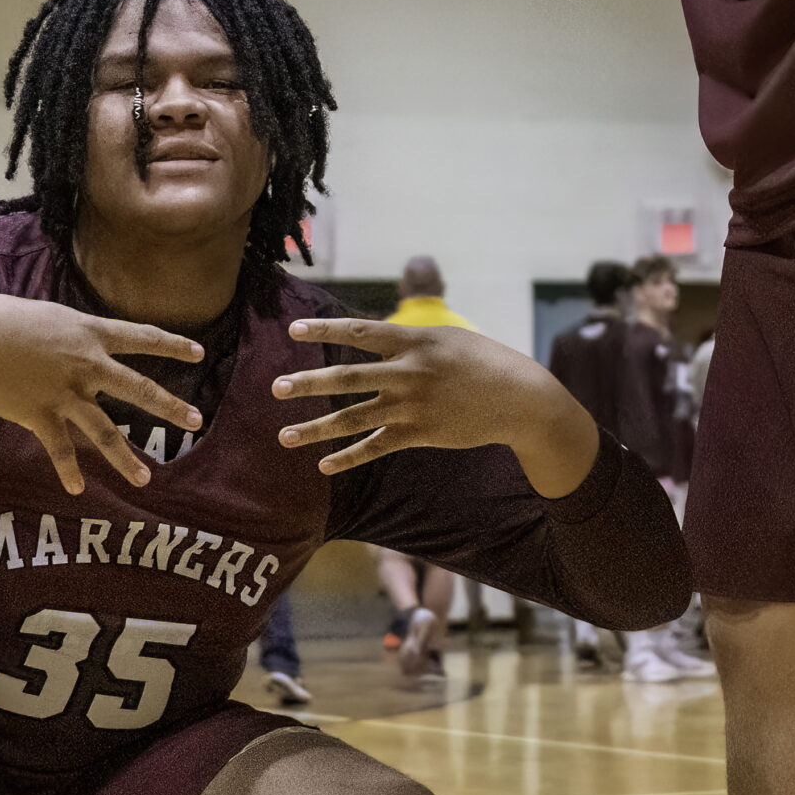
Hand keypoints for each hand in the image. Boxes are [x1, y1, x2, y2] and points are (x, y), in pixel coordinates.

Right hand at [0, 295, 203, 494]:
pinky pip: (60, 449)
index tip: (199, 352)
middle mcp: (85, 364)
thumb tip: (90, 342)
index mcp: (90, 334)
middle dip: (170, 406)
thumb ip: (76, 333)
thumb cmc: (5, 321)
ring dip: (126, 459)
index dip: (173, 345)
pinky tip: (77, 489)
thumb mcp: (51, 317)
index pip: (142, 338)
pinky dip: (68, 470)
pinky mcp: (40, 414)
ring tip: (146, 480)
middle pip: (138, 389)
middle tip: (196, 421)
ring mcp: (65, 392)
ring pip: (104, 431)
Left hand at [271, 320, 598, 496]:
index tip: (293, 330)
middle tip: (275, 387)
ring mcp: (413, 406)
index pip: (360, 332)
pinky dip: (348, 457)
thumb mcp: (447, 338)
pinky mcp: (420, 433)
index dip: (325, 330)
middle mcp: (409, 373)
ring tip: (285, 435)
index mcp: (414, 342)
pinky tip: (323, 464)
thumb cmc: (483, 362)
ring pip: (354, 418)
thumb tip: (375, 336)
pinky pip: (376, 447)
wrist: (519, 399)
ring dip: (316, 428)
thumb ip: (409, 339)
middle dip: (308, 383)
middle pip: (347, 378)